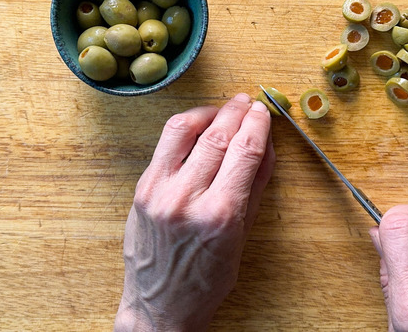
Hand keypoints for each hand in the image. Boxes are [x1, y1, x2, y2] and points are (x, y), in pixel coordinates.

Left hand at [115, 93, 274, 331]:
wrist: (159, 306)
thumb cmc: (205, 280)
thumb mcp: (242, 237)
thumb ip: (255, 187)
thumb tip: (266, 146)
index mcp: (220, 215)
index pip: (245, 150)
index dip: (258, 124)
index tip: (264, 112)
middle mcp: (186, 199)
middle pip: (217, 135)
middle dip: (236, 112)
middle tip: (247, 102)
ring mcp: (158, 192)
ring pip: (184, 129)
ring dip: (208, 112)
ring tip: (222, 108)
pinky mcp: (141, 190)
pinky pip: (164, 145)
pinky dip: (184, 128)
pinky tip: (198, 126)